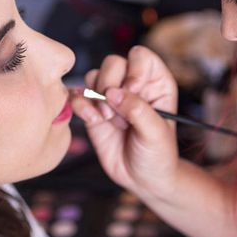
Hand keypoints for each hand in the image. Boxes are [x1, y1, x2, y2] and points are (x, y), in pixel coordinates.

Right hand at [71, 45, 178, 196]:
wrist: (142, 179)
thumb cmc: (158, 155)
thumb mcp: (155, 133)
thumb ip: (137, 110)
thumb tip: (113, 92)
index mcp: (156, 83)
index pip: (141, 57)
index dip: (135, 70)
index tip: (133, 90)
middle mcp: (132, 85)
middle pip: (113, 62)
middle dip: (110, 84)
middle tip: (116, 110)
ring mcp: (111, 97)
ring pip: (94, 76)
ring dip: (96, 96)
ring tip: (108, 119)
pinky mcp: (93, 111)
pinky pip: (78, 96)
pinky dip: (81, 106)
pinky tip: (94, 121)